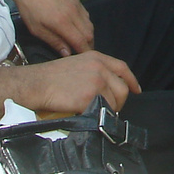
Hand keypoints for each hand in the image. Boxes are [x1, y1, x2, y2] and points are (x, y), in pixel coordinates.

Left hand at [2, 0, 93, 54]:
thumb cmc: (29, 9)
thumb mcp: (37, 30)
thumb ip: (54, 42)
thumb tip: (67, 54)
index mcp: (63, 23)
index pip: (81, 42)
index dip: (84, 53)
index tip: (82, 60)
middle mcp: (74, 13)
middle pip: (89, 34)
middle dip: (88, 46)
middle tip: (81, 53)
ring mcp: (76, 4)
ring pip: (90, 24)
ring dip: (88, 35)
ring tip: (80, 43)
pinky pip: (86, 15)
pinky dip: (85, 25)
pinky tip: (77, 28)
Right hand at [11, 51, 140, 113]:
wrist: (36, 84)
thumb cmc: (50, 76)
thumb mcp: (76, 63)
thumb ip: (94, 70)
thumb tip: (106, 87)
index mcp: (96, 58)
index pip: (122, 68)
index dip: (131, 80)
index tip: (136, 89)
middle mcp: (99, 68)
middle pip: (122, 88)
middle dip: (119, 101)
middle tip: (110, 109)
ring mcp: (96, 82)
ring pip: (114, 102)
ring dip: (108, 110)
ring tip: (97, 112)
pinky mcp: (89, 97)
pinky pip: (102, 111)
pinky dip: (98, 116)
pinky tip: (89, 115)